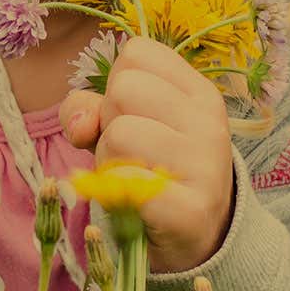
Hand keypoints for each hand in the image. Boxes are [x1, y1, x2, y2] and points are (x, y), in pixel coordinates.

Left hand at [60, 36, 236, 272]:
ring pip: (118, 134)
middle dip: (110, 123)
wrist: (198, 237)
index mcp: (199, 91)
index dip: (116, 85)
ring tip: (135, 177)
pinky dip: (115, 192)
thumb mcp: (125, 124)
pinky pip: (123, 180)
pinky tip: (137, 203)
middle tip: (133, 153)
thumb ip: (88, 108)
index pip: (136, 53)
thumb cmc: (152, 168)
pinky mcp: (188, 209)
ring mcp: (205, 165)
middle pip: (123, 89)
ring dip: (110, 161)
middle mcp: (209, 121)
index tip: (134, 115)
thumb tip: (80, 124)